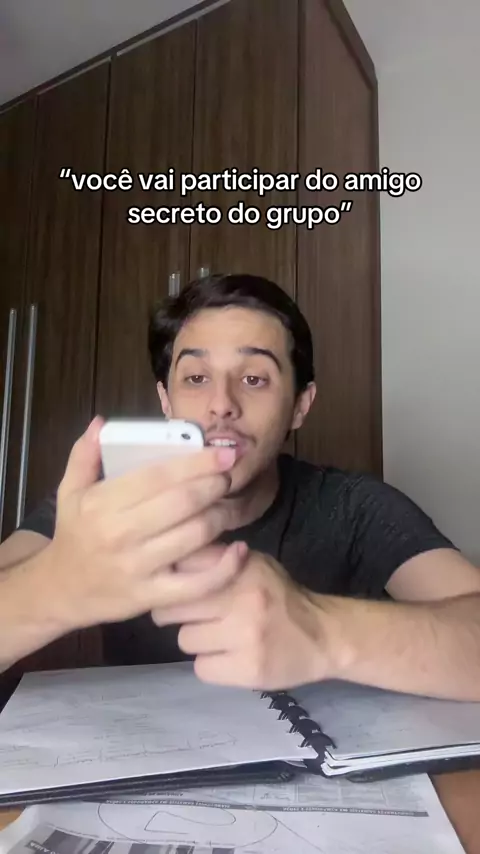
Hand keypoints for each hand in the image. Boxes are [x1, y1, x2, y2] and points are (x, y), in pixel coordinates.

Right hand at [40, 417, 242, 629]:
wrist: (61, 590)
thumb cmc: (74, 535)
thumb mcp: (70, 491)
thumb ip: (84, 455)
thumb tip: (101, 423)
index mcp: (103, 503)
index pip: (159, 476)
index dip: (197, 462)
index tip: (223, 453)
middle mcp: (121, 534)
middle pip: (184, 503)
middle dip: (215, 485)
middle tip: (228, 477)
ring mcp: (138, 567)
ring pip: (195, 536)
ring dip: (222, 517)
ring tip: (230, 506)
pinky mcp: (151, 597)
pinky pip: (196, 584)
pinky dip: (224, 567)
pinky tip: (238, 550)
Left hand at [152, 548, 331, 689]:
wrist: (324, 636)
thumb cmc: (281, 598)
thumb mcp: (255, 566)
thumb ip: (218, 561)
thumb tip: (172, 561)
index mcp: (242, 568)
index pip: (185, 569)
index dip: (176, 580)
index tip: (178, 588)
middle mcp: (243, 598)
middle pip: (175, 608)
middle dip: (180, 614)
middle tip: (196, 618)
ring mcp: (245, 636)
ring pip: (186, 640)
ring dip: (198, 642)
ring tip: (219, 639)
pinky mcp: (248, 669)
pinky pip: (201, 669)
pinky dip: (211, 666)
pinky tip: (229, 659)